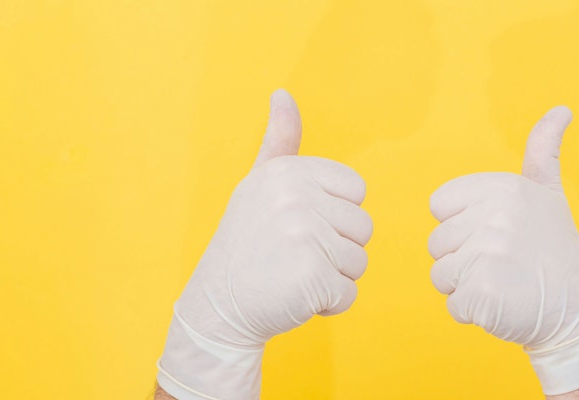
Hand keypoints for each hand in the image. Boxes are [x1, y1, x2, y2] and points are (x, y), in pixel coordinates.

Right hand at [157, 90, 372, 399]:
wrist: (216, 306)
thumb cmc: (246, 243)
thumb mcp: (258, 184)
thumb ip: (280, 141)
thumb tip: (283, 93)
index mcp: (290, 172)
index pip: (356, 192)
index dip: (335, 216)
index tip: (299, 225)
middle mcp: (296, 198)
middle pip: (362, 228)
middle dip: (336, 250)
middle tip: (293, 256)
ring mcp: (305, 236)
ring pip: (359, 261)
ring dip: (333, 277)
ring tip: (293, 275)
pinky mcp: (313, 276)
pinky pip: (350, 293)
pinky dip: (328, 304)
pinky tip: (295, 298)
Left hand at [428, 107, 578, 394]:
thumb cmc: (556, 250)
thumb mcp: (548, 193)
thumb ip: (543, 151)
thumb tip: (561, 109)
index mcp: (501, 188)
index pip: (439, 206)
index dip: (462, 225)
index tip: (497, 233)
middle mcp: (494, 216)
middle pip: (437, 243)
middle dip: (464, 260)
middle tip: (505, 264)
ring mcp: (487, 255)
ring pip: (441, 274)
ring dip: (466, 287)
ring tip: (504, 282)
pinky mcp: (482, 293)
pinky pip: (453, 304)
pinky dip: (474, 312)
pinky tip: (503, 304)